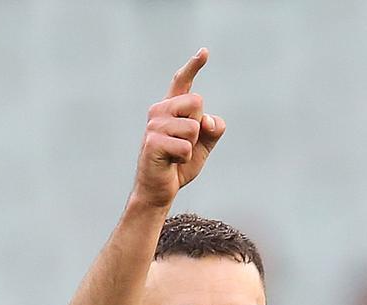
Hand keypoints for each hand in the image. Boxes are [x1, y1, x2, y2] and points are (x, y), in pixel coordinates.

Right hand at [131, 48, 226, 208]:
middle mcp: (159, 111)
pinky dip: (185, 158)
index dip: (193, 66)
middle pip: (196, 102)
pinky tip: (171, 163)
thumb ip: (213, 128)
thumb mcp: (204, 144)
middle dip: (198, 126)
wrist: (159, 190)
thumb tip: (208, 121)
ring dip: (191, 146)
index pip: (182, 82)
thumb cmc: (179, 164)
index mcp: (171, 108)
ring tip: (176, 155)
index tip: (204, 52)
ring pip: (193, 127)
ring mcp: (154, 126)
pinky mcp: (153, 143)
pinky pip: (186, 146)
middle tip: (183, 143)